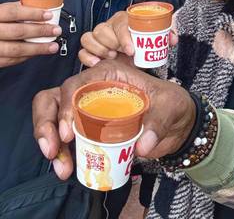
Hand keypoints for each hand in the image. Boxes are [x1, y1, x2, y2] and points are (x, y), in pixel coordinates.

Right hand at [0, 2, 60, 66]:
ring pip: (15, 49)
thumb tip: (37, 6)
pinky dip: (25, 57)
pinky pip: (10, 60)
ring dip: (37, 49)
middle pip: (17, 32)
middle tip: (56, 30)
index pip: (13, 13)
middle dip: (40, 31)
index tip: (48, 15)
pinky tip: (36, 53)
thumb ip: (13, 8)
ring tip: (52, 47)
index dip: (32, 13)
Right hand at [33, 58, 195, 179]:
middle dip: (46, 123)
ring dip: (49, 142)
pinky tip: (66, 169)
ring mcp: (86, 108)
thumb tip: (143, 145)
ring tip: (62, 167)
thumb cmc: (171, 105)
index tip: (68, 132)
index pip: (77, 83)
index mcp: (109, 74)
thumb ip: (158, 122)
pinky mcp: (87, 128)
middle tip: (53, 149)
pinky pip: (64, 137)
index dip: (67, 105)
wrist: (176, 123)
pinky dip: (60, 153)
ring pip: (52, 118)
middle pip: (54, 98)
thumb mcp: (170, 106)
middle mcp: (92, 87)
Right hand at [79, 13, 178, 66]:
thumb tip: (173, 39)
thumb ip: (167, 34)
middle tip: (120, 54)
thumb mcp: (158, 35)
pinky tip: (97, 64)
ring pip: (88, 37)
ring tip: (111, 57)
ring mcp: (99, 38)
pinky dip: (87, 57)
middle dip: (111, 43)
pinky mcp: (92, 50)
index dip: (124, 36)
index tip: (131, 50)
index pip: (120, 23)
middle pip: (101, 29)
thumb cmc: (145, 41)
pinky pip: (82, 50)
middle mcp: (109, 26)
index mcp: (125, 19)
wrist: (137, 51)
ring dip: (98, 49)